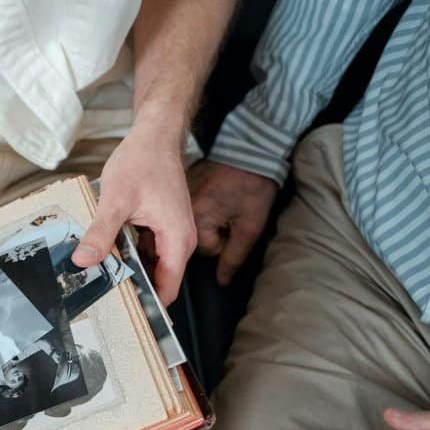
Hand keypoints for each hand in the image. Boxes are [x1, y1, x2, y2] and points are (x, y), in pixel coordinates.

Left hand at [72, 127, 195, 304]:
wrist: (154, 135)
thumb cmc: (142, 161)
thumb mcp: (115, 200)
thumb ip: (100, 234)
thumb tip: (83, 261)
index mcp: (177, 239)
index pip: (168, 288)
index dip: (148, 305)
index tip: (125, 317)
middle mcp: (179, 239)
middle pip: (159, 279)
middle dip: (134, 290)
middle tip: (103, 301)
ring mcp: (171, 232)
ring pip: (150, 265)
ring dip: (129, 271)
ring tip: (101, 281)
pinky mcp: (161, 225)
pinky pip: (147, 250)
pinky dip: (129, 254)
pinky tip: (107, 255)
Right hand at [190, 160, 277, 285]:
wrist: (250, 148)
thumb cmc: (252, 186)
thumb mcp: (250, 226)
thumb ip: (233, 257)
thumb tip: (221, 281)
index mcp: (195, 220)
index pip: (205, 251)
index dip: (224, 242)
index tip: (235, 225)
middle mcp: (178, 210)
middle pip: (191, 240)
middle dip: (211, 233)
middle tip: (230, 214)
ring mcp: (176, 196)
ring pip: (186, 226)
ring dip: (204, 222)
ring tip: (223, 204)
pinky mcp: (179, 185)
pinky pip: (182, 210)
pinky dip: (196, 208)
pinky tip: (212, 197)